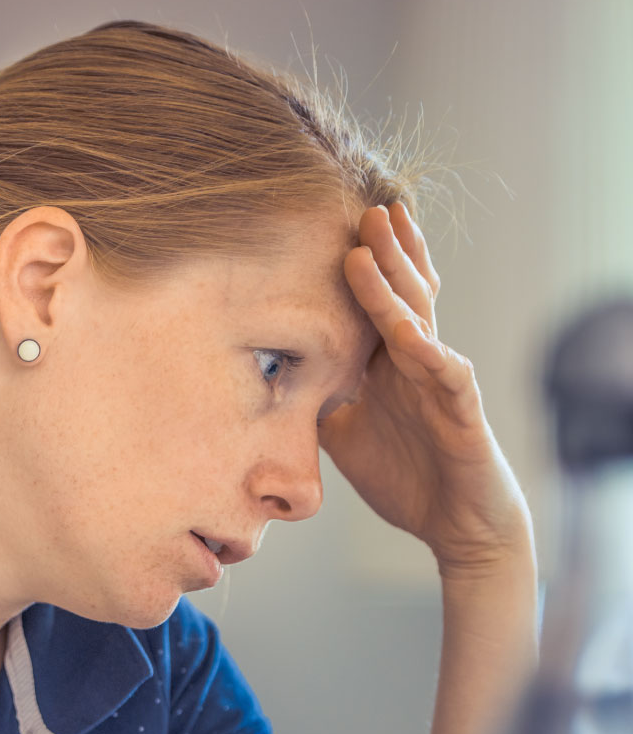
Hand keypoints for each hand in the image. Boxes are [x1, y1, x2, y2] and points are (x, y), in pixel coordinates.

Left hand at [319, 203, 532, 572]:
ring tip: (373, 245)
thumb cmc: (406, 475)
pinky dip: (429, 353)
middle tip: (362, 208)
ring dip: (395, 285)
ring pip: (419, 323)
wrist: (456, 526)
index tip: (336, 225)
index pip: (377, 303)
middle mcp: (417, 364)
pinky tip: (408, 332)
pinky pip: (448, 377)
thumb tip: (270, 381)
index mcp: (390, 365)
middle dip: (382, 252)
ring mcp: (442, 384)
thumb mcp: (344, 435)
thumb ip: (318, 401)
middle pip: (401, 296)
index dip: (365, 266)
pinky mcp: (463, 414)